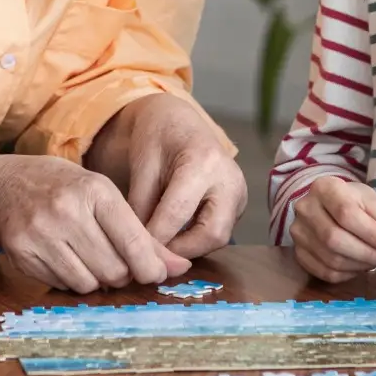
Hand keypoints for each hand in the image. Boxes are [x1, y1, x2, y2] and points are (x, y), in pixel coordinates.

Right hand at [0, 154, 190, 291]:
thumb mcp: (102, 196)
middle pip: (114, 270)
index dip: (151, 267)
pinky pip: (62, 286)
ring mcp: (40, 233)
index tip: (156, 274)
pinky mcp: (21, 253)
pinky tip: (65, 258)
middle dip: (122, 274)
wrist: (5, 185)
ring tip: (88, 258)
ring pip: (88, 284)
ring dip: (96, 279)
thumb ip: (140, 233)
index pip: (134, 242)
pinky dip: (71, 280)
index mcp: (93, 190)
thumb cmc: (64, 189)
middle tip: (116, 261)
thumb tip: (178, 267)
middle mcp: (65, 210)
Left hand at [85, 93, 246, 258]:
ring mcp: (240, 193)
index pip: (179, 213)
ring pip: (219, 238)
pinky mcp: (238, 204)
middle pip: (213, 234)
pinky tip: (173, 237)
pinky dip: (196, 240)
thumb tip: (138, 248)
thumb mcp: (142, 166)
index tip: (135, 251)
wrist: (178, 120)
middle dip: (181, 250)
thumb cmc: (157, 137)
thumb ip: (140, 207)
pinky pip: (220, 231)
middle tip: (153, 255)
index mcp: (204, 162)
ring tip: (160, 246)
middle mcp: (230, 179)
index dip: (156, 237)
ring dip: (189, 248)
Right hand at [289, 176, 375, 282]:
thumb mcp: (371, 202)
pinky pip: (325, 272)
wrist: (326, 204)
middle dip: (369, 254)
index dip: (372, 234)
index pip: (346, 214)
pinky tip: (362, 268)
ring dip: (362, 266)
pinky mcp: (298, 252)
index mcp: (323, 188)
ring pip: (331, 259)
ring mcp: (298, 232)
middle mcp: (304, 208)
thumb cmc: (352, 201)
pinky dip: (348, 275)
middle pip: (335, 239)